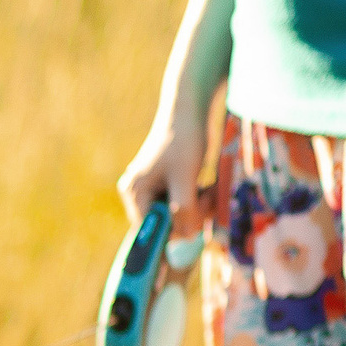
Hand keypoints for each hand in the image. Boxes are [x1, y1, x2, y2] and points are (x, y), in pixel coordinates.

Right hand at [117, 103, 207, 223]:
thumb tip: (186, 236)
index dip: (173, 230)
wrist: (189, 110)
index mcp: (135, 192)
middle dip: (188, 216)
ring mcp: (151, 189)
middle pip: (163, 222)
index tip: (197, 222)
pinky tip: (207, 189)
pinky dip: (195, 200)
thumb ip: (183, 208)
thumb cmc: (183, 140)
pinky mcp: (165, 184)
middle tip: (208, 201)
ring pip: (175, 214)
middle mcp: (137, 193)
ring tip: (211, 192)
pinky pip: (180, 203)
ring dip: (196, 208)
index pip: (149, 228)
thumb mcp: (184, 177)